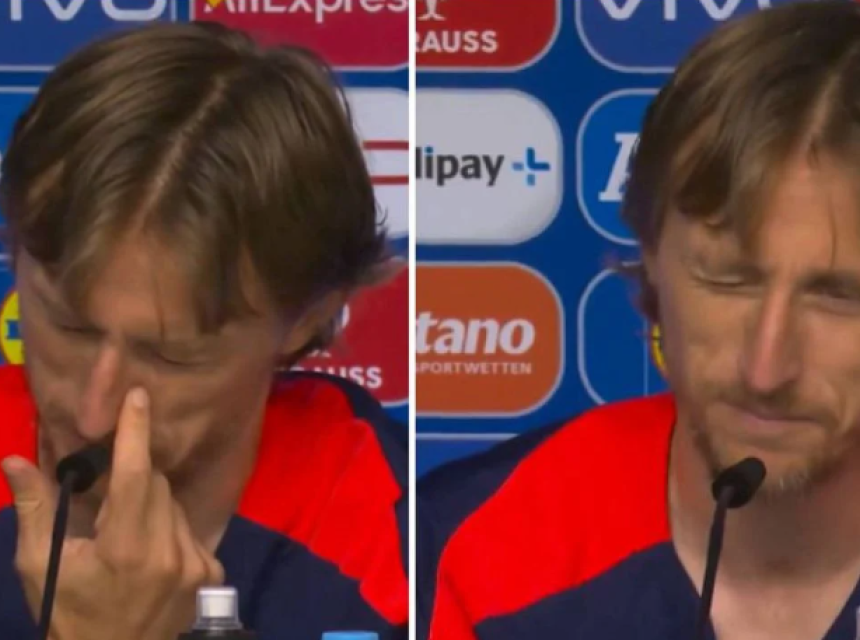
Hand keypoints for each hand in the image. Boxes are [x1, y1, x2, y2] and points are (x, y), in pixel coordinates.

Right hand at [2, 387, 224, 639]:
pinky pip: (189, 529)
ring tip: (126, 539)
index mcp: (125, 548)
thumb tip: (16, 459)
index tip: (139, 396)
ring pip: (173, 505)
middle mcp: (168, 551)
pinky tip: (150, 555)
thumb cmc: (68, 613)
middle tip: (107, 503)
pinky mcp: (210, 573)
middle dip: (131, 479)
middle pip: (154, 485)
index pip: (134, 475)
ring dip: (150, 506)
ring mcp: (194, 563)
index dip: (135, 432)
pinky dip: (169, 530)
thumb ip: (34, 509)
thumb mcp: (41, 566)